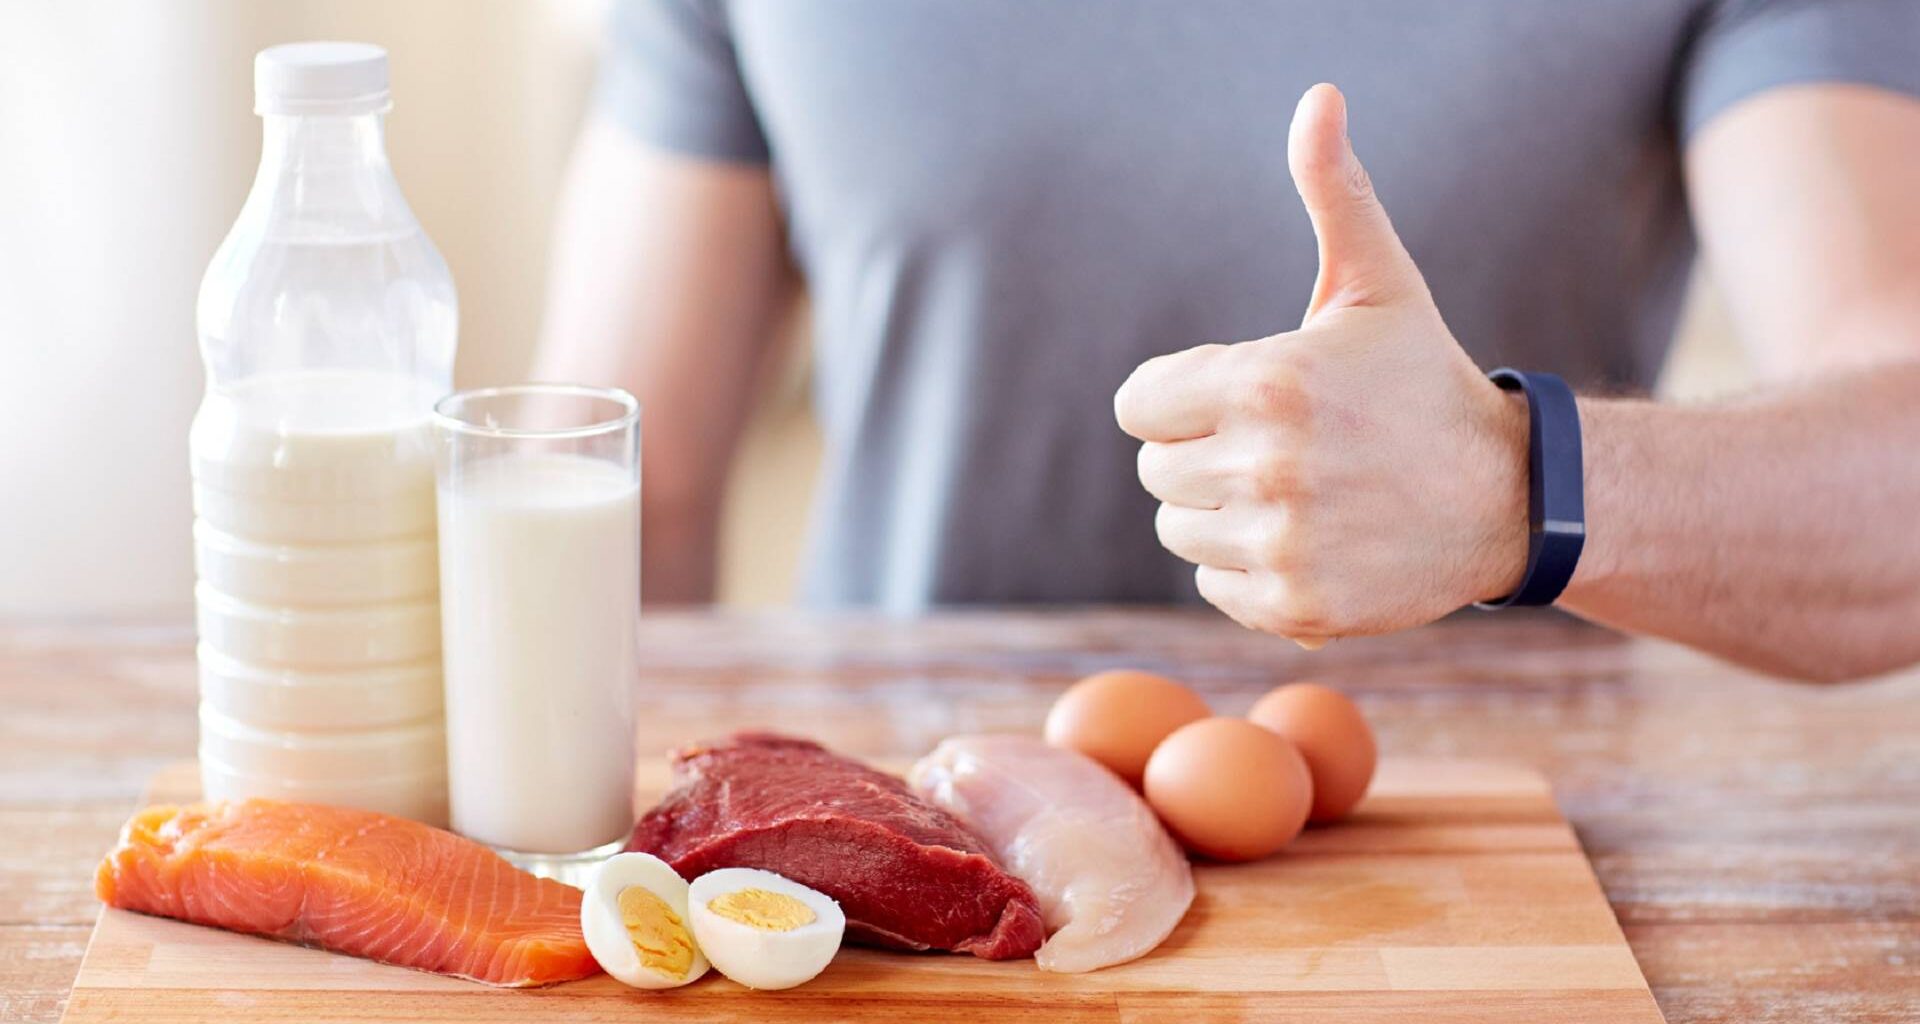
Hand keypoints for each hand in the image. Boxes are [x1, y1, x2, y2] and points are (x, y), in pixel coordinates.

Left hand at [1114, 84, 1529, 645]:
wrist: (1509, 497)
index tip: (1239, 396)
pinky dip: (1248, 568)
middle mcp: (1265, 468)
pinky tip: (1309, 539)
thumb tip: (1318, 98)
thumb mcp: (1378, 283)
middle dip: (1203, 453)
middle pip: (1155, 471)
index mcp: (1265, 383)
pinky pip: (1214, 586)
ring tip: (1299, 491)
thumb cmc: (1423, 381)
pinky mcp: (1293, 606)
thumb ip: (1333, 193)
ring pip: (1178, 531)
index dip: (1181, 397)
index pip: (1138, 405)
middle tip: (1280, 446)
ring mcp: (1279, 544)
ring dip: (1222, 513)